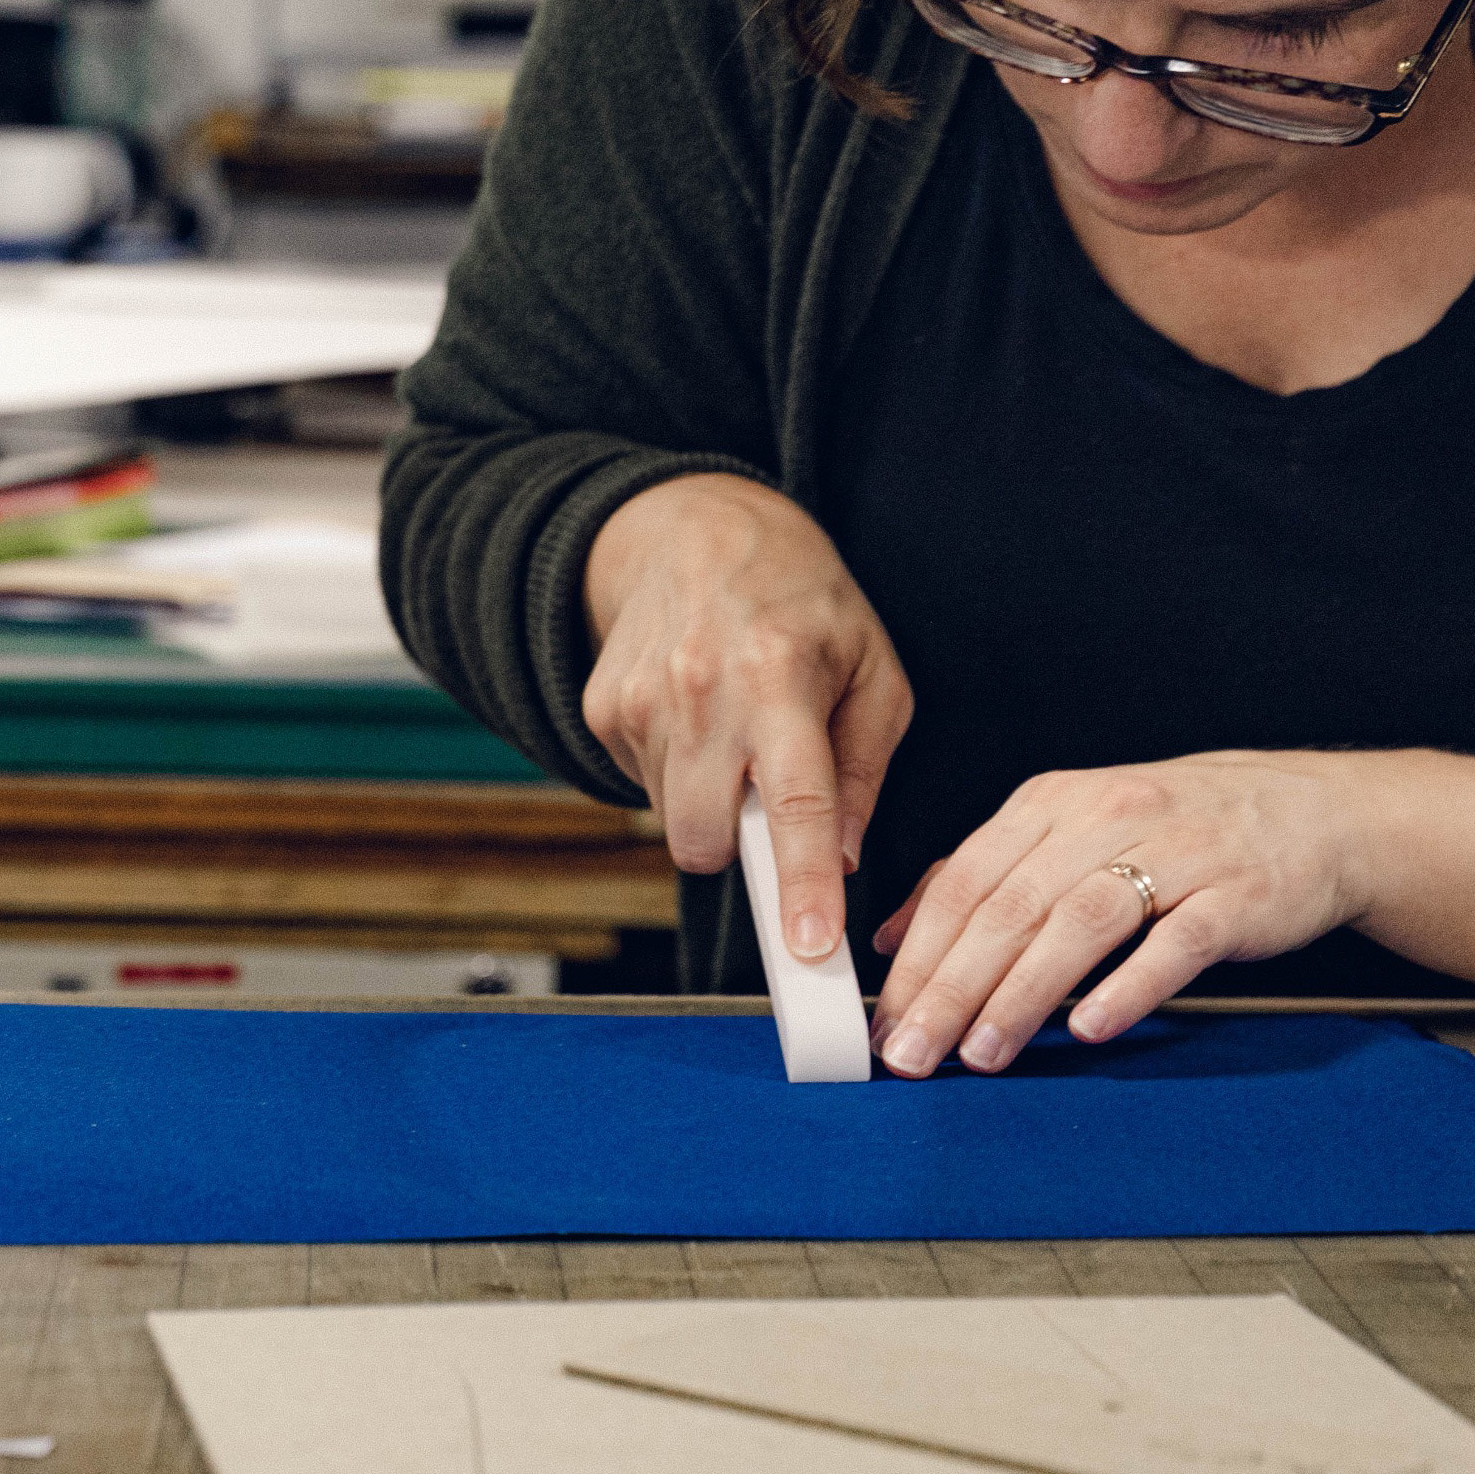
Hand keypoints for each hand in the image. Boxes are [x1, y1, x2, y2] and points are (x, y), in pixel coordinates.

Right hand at [580, 473, 913, 960]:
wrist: (690, 525)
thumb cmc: (799, 596)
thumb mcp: (871, 665)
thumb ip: (865, 765)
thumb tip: (843, 856)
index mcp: (780, 676)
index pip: (795, 803)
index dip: (801, 884)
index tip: (809, 948)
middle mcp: (701, 691)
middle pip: (706, 840)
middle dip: (742, 850)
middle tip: (770, 807)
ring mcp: (639, 703)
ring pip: (672, 823)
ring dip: (709, 806)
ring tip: (735, 738)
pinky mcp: (603, 711)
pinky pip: (644, 788)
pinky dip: (677, 775)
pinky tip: (696, 719)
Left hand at [870, 751, 1378, 1074]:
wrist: (1310, 812)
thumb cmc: (1175, 829)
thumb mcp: (1067, 830)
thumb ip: (980, 878)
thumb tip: (893, 939)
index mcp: (1051, 805)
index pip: (964, 882)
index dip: (919, 955)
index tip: (886, 1020)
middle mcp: (1105, 819)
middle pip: (1010, 907)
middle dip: (951, 987)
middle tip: (915, 1051)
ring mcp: (1175, 854)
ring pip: (1079, 924)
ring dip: (1022, 994)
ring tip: (982, 1053)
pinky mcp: (1236, 895)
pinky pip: (1175, 943)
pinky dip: (1128, 985)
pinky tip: (1089, 1025)